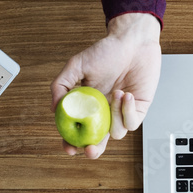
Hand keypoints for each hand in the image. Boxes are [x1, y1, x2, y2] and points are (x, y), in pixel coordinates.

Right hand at [50, 13, 161, 157]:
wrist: (133, 42)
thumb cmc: (106, 51)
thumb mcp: (77, 65)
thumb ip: (61, 85)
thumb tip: (53, 108)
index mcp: (88, 106)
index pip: (78, 131)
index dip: (72, 142)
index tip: (69, 147)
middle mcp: (104, 113)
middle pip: (98, 142)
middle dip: (93, 150)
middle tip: (90, 149)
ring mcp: (121, 114)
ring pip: (116, 133)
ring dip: (114, 115)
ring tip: (117, 91)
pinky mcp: (138, 111)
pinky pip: (131, 123)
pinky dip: (127, 111)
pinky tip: (126, 94)